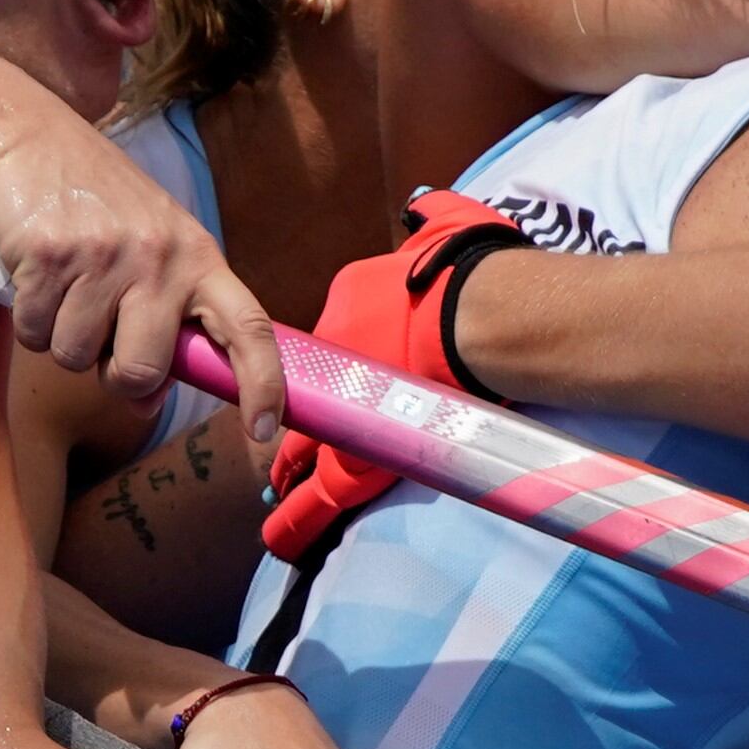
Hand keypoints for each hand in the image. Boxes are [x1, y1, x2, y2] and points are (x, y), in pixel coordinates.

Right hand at [0, 123, 287, 450]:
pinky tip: (36, 277)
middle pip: (141, 371)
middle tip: (103, 339)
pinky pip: (34, 333)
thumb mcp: (154, 251)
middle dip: (114, 375)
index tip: (264, 428)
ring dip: (63, 339)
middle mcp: (159, 258)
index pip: (249, 328)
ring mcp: (104, 255)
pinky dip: (29, 319)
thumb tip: (146, 400)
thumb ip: (164, 322)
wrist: (32, 140)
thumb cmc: (101, 210)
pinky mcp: (48, 254)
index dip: (263, 382)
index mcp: (199, 259)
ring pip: (77, 357)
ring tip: (67, 289)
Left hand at [258, 192, 530, 565]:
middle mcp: (333, 360)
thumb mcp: (440, 228)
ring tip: (275, 505)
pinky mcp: (358, 453)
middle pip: (304, 400)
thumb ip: (429, 223)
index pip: (323, 349)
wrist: (473, 316)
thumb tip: (431, 209)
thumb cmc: (464, 273)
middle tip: (279, 456)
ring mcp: (342, 408)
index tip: (310, 390)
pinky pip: (321, 493)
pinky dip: (301, 518)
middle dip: (293, 428)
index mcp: (348, 307)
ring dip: (291, 479)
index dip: (314, 373)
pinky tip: (283, 539)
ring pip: (305, 451)